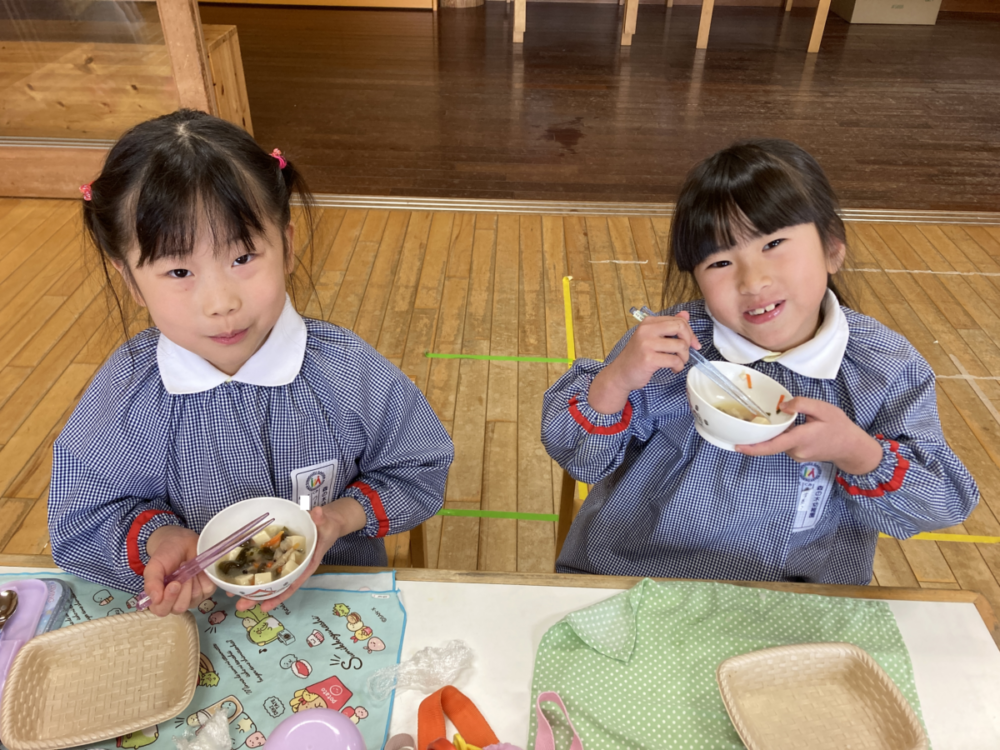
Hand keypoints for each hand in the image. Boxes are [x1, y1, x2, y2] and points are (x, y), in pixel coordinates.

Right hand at [144, 525, 216, 616]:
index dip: (167, 600)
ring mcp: (193, 597)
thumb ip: (152, 583)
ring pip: (194, 599)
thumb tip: (155, 599)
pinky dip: (202, 579)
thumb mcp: (154, 566)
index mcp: (160, 599)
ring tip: (187, 568)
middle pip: (180, 608)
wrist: (182, 542)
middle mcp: (176, 601)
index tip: (173, 583)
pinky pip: (207, 590)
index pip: (162, 610)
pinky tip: (196, 570)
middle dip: (182, 590)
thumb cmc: (166, 555)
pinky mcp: (206, 590)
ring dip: (191, 582)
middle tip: (181, 573)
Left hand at [237, 496, 367, 612]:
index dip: (278, 596)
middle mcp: (294, 567)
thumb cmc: (327, 525)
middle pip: (276, 586)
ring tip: (233, 595)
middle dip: (258, 596)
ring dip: (252, 588)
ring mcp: (285, 562)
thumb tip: (317, 511)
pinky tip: (239, 576)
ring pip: (269, 578)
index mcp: (306, 564)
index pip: (292, 584)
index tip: (264, 606)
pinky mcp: (279, 554)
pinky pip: (266, 565)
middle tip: (240, 604)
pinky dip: (254, 571)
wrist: (327, 522)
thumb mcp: (326, 522)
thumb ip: (321, 518)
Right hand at [589, 311, 700, 413]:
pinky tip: (673, 369)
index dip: (690, 333)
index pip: (678, 320)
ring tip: (678, 363)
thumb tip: (686, 314)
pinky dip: (678, 367)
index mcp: (648, 322)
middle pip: (680, 328)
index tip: (693, 344)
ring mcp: (647, 344)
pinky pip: (674, 360)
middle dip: (689, 342)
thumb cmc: (638, 356)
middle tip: (685, 353)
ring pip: (680, 345)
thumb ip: (668, 326)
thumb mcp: (652, 337)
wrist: (621, 373)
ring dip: (684, 357)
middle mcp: (646, 330)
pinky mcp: (649, 359)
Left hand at [736, 396, 883, 474]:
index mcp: (800, 439)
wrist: (851, 447)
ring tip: (767, 420)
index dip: (753, 448)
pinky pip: (784, 444)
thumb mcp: (823, 409)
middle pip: (771, 443)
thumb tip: (782, 406)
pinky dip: (780, 436)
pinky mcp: (798, 455)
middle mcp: (795, 451)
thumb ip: (802, 404)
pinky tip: (783, 426)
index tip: (737, 446)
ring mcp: (796, 455)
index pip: (772, 446)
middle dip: (757, 436)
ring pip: (777, 443)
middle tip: (745, 424)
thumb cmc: (839, 426)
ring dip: (772, 434)